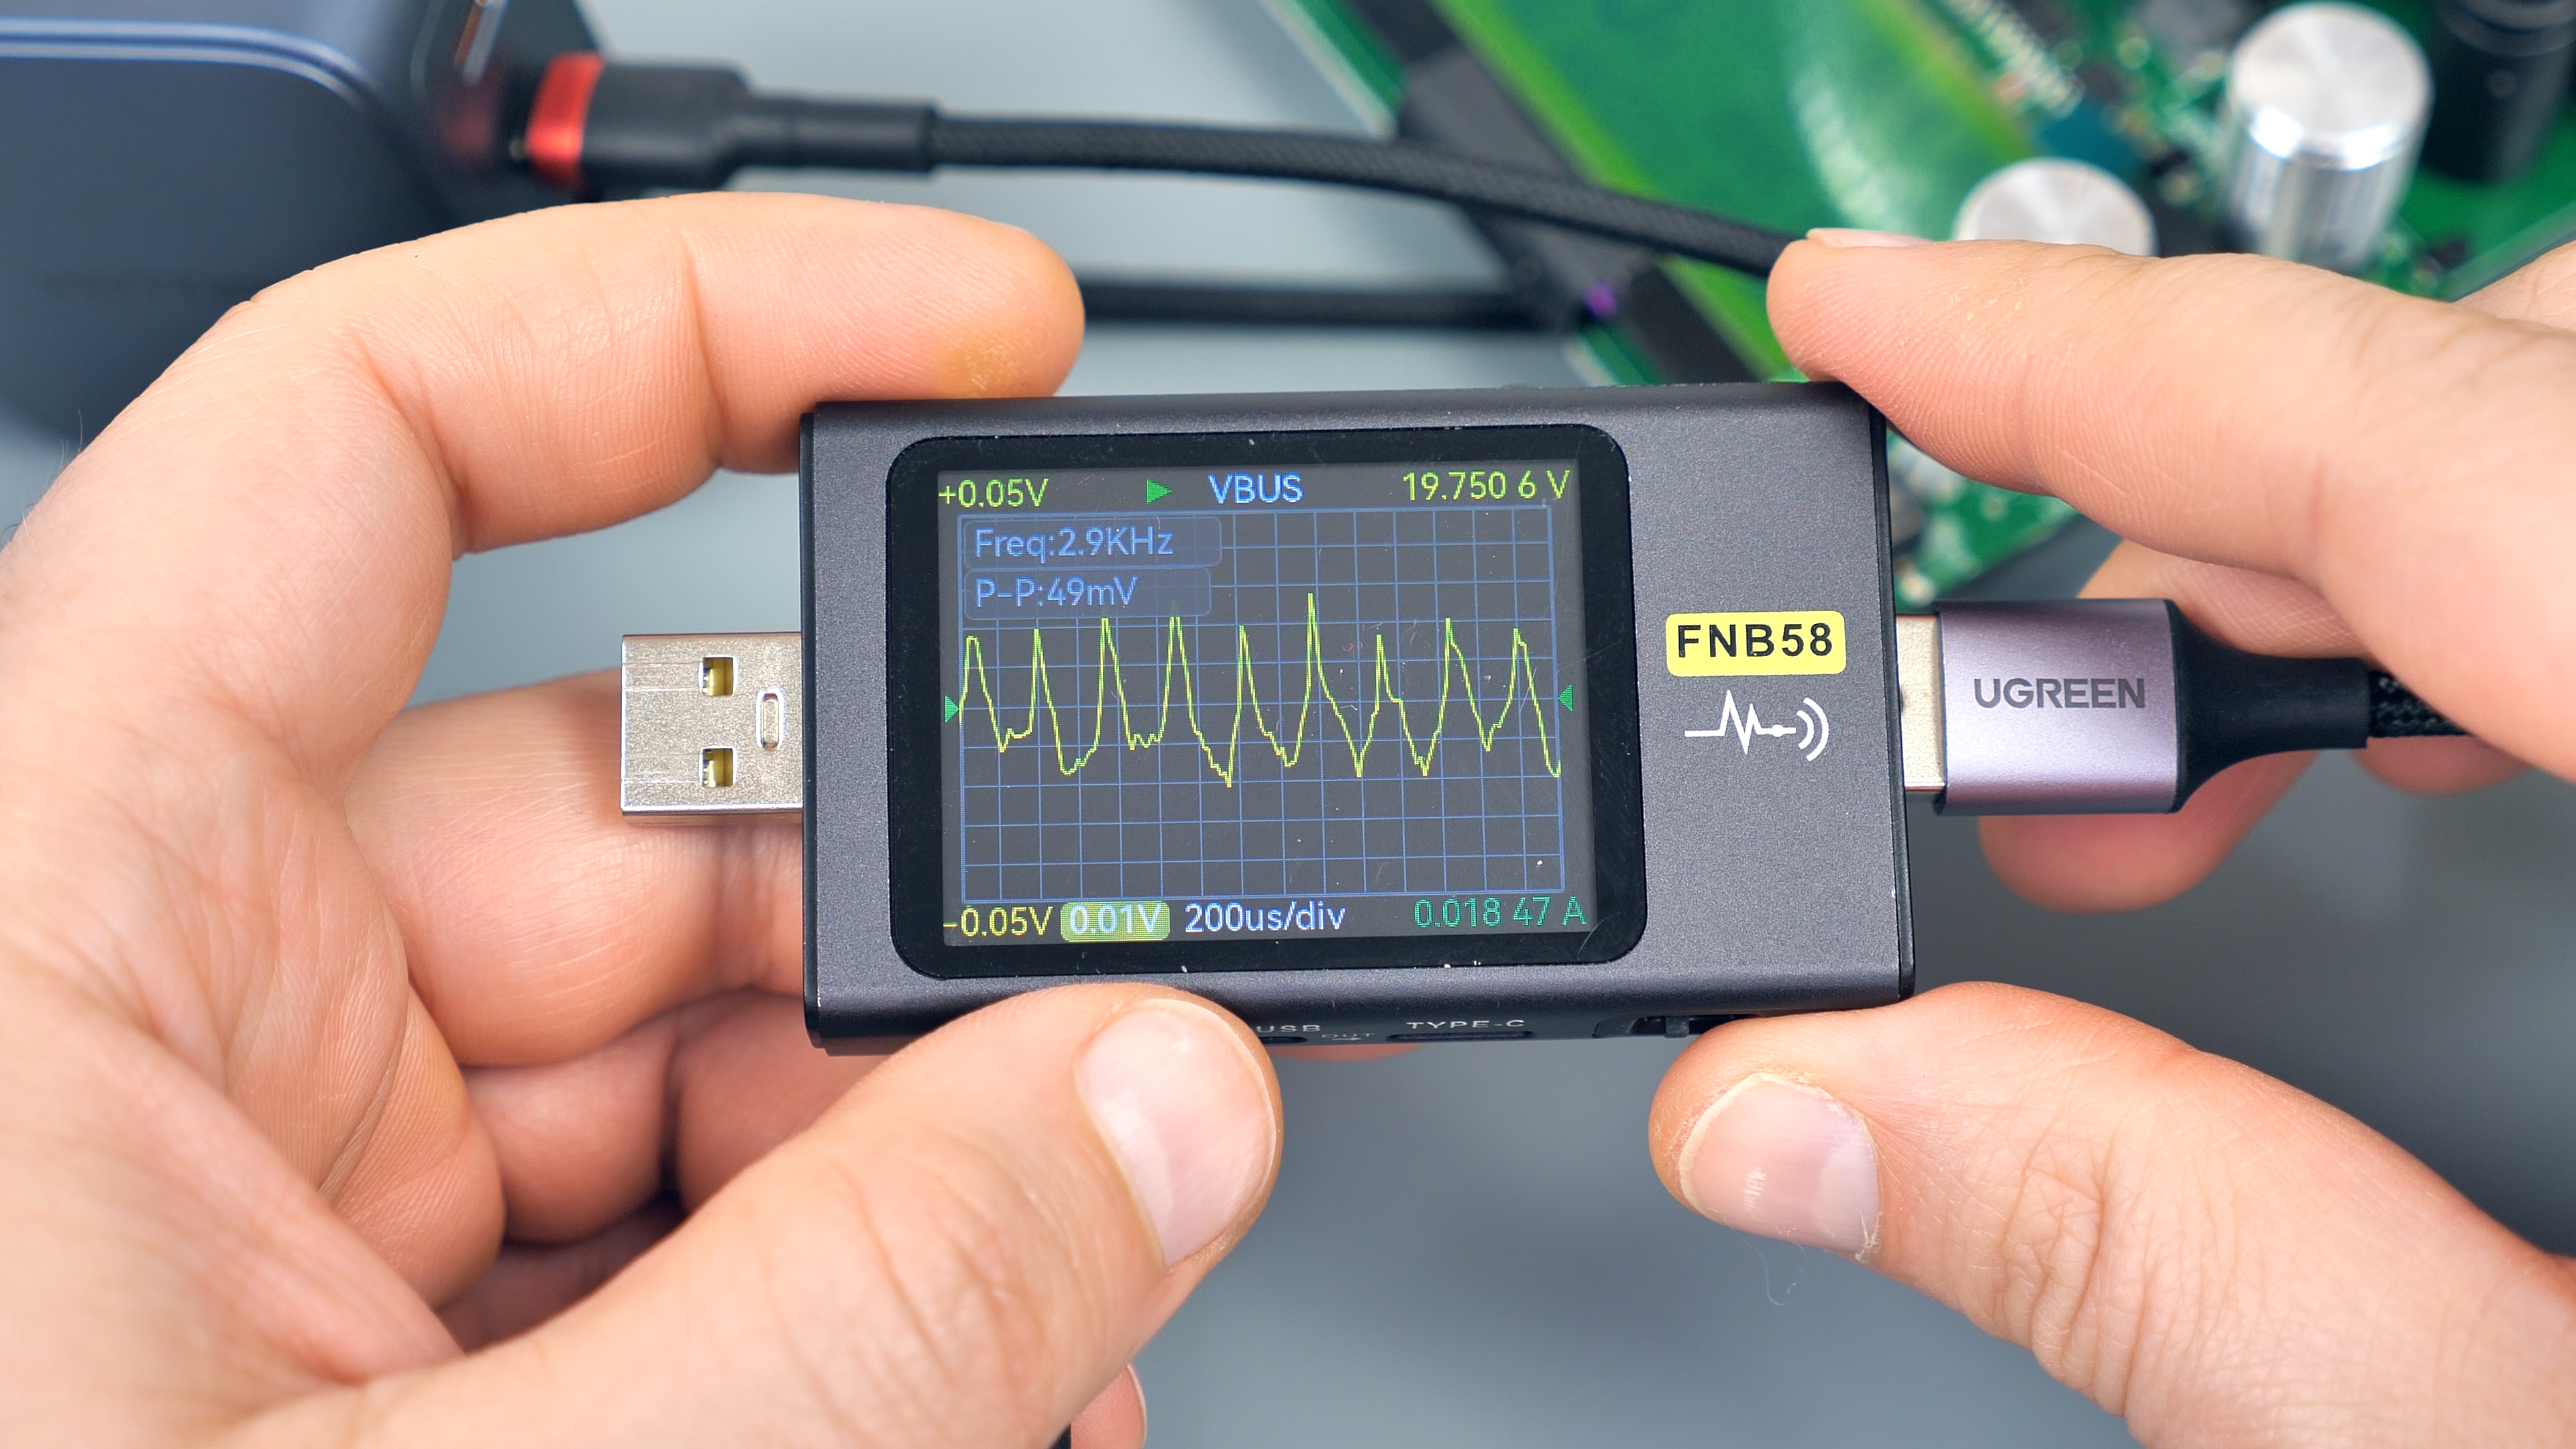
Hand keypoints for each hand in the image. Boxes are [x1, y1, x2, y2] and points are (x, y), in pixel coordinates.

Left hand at [0, 193, 1279, 1446]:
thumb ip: (859, 1307)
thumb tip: (1153, 1106)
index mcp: (49, 943)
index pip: (356, 443)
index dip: (690, 323)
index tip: (970, 340)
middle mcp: (158, 1027)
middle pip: (637, 819)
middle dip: (920, 936)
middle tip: (1129, 1038)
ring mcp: (266, 1200)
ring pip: (684, 1056)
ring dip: (919, 1171)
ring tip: (1068, 1316)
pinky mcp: (356, 1350)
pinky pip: (654, 1229)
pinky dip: (838, 1297)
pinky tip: (977, 1380)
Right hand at [1645, 235, 2575, 1443]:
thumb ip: (2165, 1260)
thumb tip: (1801, 1110)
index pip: (2434, 440)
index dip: (2094, 359)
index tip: (1872, 319)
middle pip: (2526, 391)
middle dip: (2208, 484)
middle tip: (2010, 693)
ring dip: (2345, 549)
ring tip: (2169, 768)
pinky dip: (2491, 584)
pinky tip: (2411, 744)